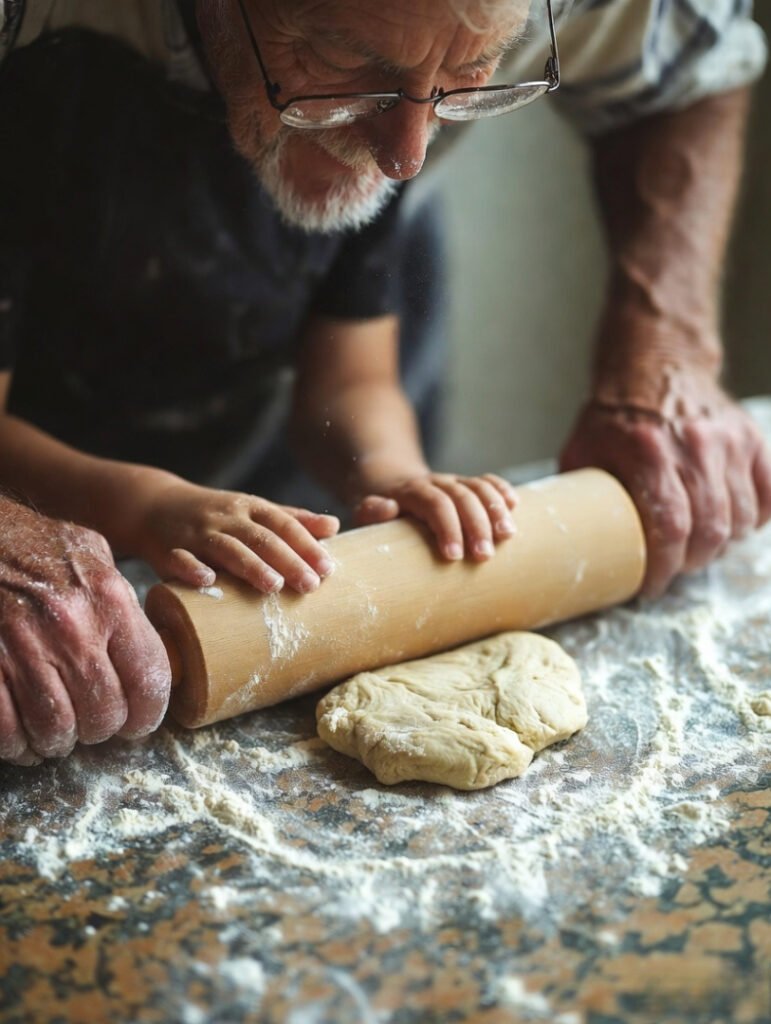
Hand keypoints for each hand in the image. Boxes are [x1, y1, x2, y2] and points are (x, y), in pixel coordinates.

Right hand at [0, 499, 170, 765]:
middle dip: (99, 728)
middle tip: (90, 722)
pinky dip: (15, 743)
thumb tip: (152, 645)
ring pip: (56, 729)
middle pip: (104, 714)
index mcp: (108, 598)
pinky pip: (7, 730)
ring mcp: (23, 647)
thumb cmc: (34, 546)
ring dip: (57, 740)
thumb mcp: (91, 553)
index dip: (146, 714)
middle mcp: (71, 626)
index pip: (149, 679)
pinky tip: (21, 735)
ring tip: (54, 730)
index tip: (137, 722)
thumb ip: (123, 600)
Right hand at [130, 480, 339, 592]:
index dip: (306, 544)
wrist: (154, 505)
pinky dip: (192, 569)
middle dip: (287, 560)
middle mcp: (227, 517)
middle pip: (261, 538)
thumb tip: (334, 527)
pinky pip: (180, 559)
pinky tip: (208, 580)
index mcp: (251, 507)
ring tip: (274, 586)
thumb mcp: (254, 510)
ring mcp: (198, 533)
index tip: (329, 568)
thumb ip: (293, 519)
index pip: (283, 524)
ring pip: (226, 548)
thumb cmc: (216, 514)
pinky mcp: (169, 549)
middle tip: (311, 585)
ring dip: (250, 565)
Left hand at [352, 472, 516, 560]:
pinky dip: (502, 490)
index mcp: (411, 491)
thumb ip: (371, 510)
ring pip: (479, 487)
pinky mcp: (466, 484)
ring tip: (508, 536)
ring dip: (496, 510)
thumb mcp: (365, 510)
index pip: (434, 503)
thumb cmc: (377, 507)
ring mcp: (453, 481)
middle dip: (476, 525)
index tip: (453, 556)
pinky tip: (515, 505)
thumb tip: (388, 507)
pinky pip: (487, 481)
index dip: (446, 527)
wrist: (387, 480)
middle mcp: (436, 482)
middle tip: (484, 556)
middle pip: (462, 497)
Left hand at [560, 386, 770, 596]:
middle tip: (678, 570)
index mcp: (647, 451)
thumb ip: (578, 496)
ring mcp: (727, 440)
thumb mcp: (582, 451)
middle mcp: (692, 445)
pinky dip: (755, 518)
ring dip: (723, 545)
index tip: (651, 587)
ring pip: (740, 516)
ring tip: (700, 550)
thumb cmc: (613, 417)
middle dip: (693, 562)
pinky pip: (769, 494)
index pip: (669, 526)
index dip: (665, 566)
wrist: (654, 366)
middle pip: (709, 528)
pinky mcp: (750, 438)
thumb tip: (561, 545)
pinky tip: (734, 526)